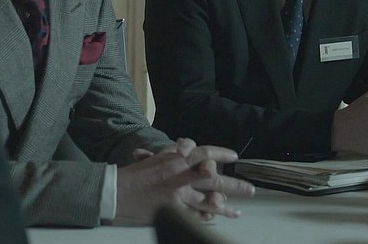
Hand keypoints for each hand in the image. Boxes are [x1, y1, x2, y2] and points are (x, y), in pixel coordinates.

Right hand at [113, 138, 254, 225]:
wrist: (117, 192)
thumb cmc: (134, 174)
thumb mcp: (155, 156)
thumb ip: (173, 152)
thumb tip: (188, 148)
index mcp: (176, 160)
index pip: (204, 153)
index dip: (221, 153)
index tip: (234, 155)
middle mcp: (180, 178)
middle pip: (214, 180)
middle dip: (234, 184)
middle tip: (250, 189)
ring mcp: (178, 197)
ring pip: (208, 202)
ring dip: (225, 207)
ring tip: (238, 211)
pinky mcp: (173, 212)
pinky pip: (195, 216)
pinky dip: (207, 217)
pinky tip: (216, 218)